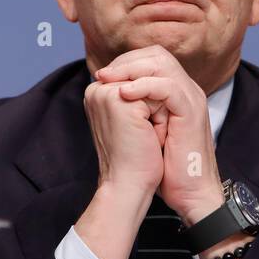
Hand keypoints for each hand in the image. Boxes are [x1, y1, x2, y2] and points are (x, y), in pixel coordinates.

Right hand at [82, 78, 164, 198]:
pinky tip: (155, 132)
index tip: (151, 123)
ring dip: (160, 103)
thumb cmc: (135, 158)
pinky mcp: (117, 99)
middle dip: (157, 94)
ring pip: (150, 80)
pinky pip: (154, 89)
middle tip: (153, 128)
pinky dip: (163, 110)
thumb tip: (156, 77)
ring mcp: (105, 92)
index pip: (135, 75)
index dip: (153, 94)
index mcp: (97, 93)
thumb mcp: (136, 120)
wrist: (129, 186)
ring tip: (153, 131)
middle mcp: (96, 89)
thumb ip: (137, 96)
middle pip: (142, 73)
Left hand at [93, 45, 224, 226]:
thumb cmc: (165, 168)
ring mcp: (191, 98)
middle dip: (126, 61)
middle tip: (102, 75)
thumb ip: (132, 109)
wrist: (189, 192)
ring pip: (162, 64)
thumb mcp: (144, 131)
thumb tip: (104, 96)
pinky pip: (168, 86)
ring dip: (131, 69)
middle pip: (157, 54)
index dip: (125, 62)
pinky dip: (143, 86)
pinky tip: (124, 95)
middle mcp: (186, 90)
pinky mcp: (191, 111)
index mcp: (176, 93)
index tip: (101, 76)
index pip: (152, 58)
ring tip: (108, 80)